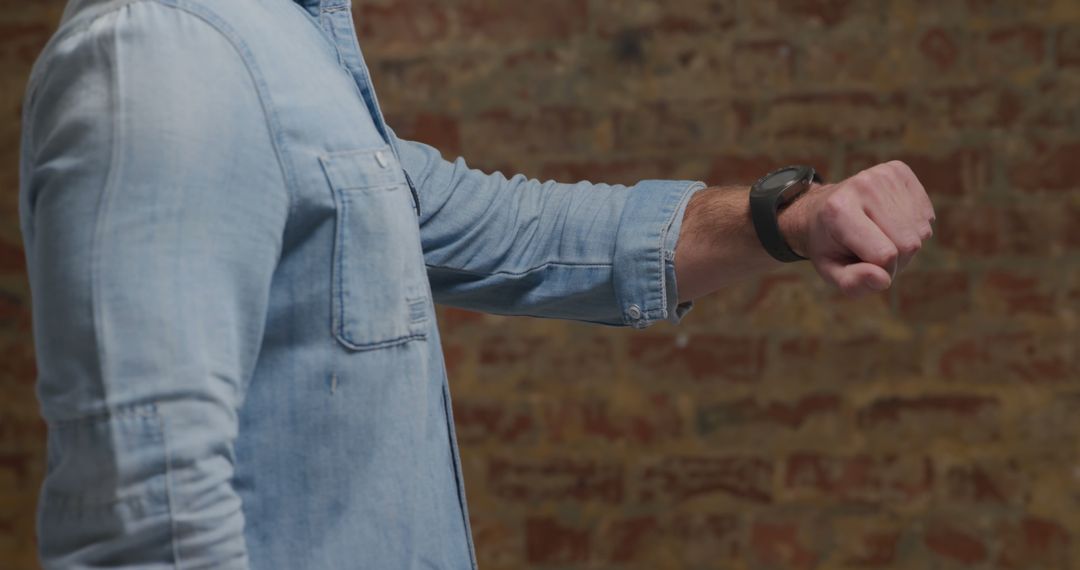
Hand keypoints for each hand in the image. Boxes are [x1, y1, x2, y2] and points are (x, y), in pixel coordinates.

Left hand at [779, 161, 935, 297]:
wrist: (822, 210)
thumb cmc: (829, 245)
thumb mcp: (831, 271)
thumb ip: (853, 283)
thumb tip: (882, 279)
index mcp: (838, 211)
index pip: (885, 255)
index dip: (882, 271)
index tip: (864, 265)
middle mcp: (861, 186)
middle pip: (908, 243)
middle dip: (896, 259)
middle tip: (871, 251)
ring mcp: (882, 174)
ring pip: (921, 232)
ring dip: (905, 243)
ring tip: (879, 235)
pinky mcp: (899, 170)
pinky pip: (926, 215)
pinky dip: (913, 226)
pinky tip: (890, 220)